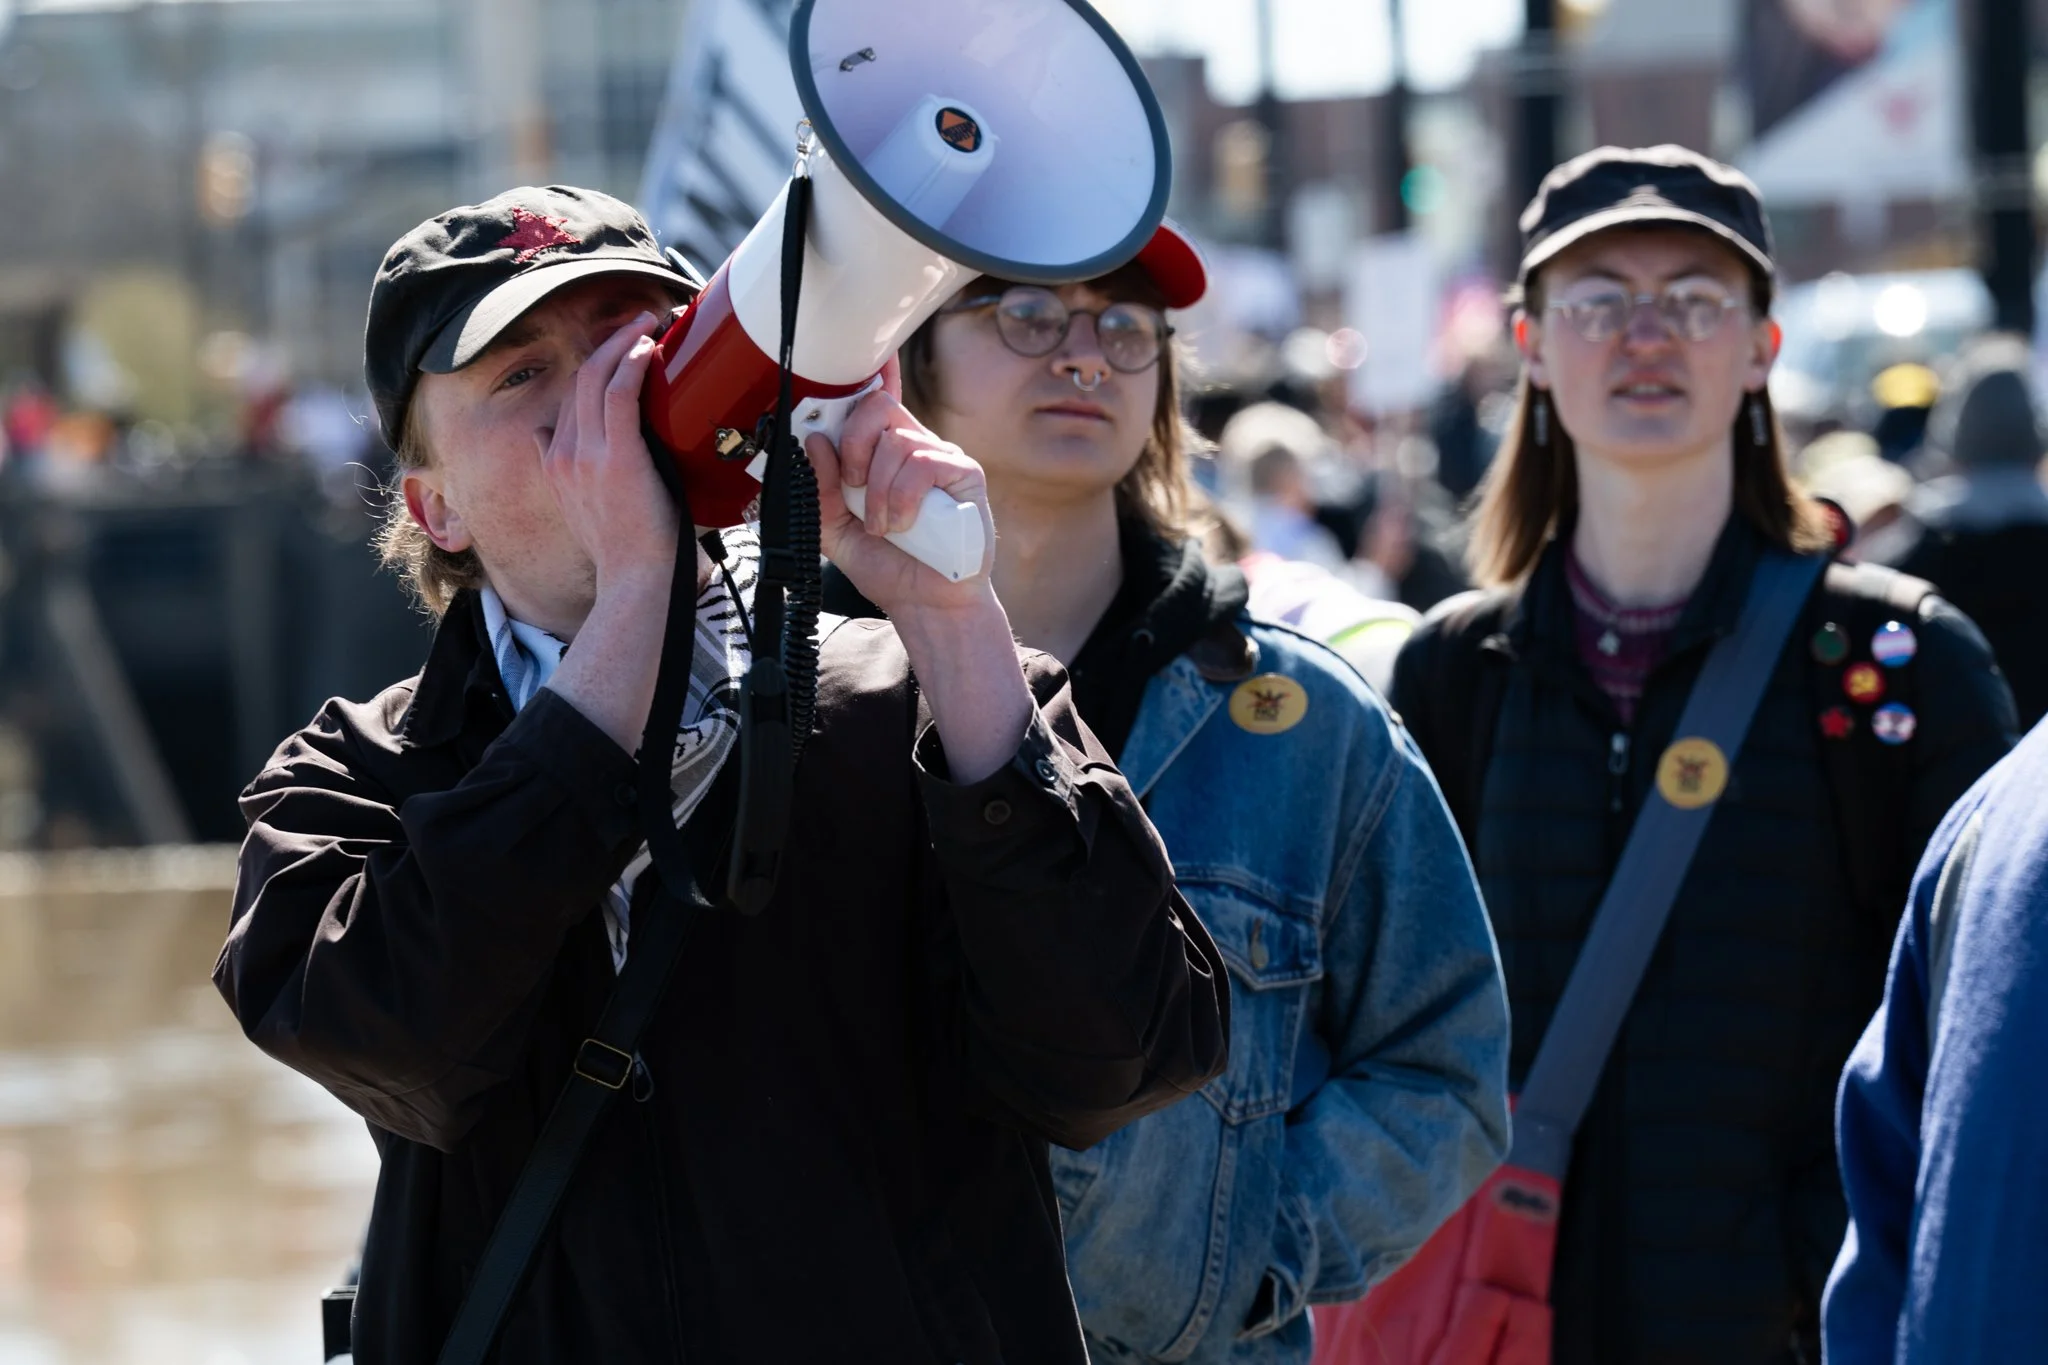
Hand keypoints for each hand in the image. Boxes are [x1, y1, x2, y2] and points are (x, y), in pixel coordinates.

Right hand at [535, 310, 678, 593]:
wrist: (635, 579)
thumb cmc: (625, 551)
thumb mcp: (584, 511)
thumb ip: (571, 477)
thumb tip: (557, 445)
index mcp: (555, 464)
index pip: (569, 400)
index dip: (593, 369)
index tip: (618, 351)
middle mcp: (563, 454)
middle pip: (579, 381)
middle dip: (606, 344)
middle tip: (637, 324)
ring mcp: (585, 455)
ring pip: (595, 377)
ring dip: (621, 342)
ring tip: (647, 322)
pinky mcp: (615, 457)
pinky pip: (618, 392)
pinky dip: (631, 362)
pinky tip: (647, 346)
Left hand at [804, 358, 995, 616]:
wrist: (925, 604)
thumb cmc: (888, 565)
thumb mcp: (835, 530)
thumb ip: (819, 490)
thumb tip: (814, 442)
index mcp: (881, 453)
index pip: (874, 400)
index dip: (869, 373)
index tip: (856, 364)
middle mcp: (913, 447)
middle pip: (878, 406)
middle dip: (852, 443)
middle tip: (851, 485)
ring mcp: (941, 458)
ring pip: (896, 440)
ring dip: (877, 490)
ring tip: (882, 526)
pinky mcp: (964, 474)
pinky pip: (922, 463)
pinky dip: (902, 497)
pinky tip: (902, 524)